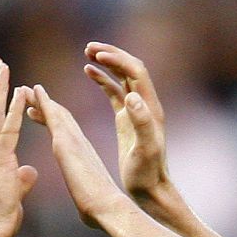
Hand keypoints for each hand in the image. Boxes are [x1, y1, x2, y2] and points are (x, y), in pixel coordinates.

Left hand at [25, 85, 129, 229]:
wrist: (108, 209)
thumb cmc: (99, 211)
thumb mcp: (88, 200)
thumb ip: (85, 195)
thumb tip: (87, 208)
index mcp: (82, 157)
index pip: (64, 134)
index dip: (51, 120)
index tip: (36, 113)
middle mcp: (80, 143)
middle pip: (60, 118)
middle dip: (44, 105)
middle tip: (29, 93)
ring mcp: (74, 140)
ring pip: (55, 112)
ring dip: (39, 99)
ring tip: (24, 88)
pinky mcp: (67, 142)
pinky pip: (52, 115)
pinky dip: (42, 101)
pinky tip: (33, 90)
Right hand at [83, 42, 175, 215]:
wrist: (150, 189)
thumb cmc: (147, 174)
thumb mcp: (145, 149)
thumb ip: (141, 122)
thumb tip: (131, 97)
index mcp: (149, 107)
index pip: (135, 72)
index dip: (117, 60)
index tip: (97, 55)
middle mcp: (144, 104)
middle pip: (129, 68)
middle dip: (111, 55)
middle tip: (89, 47)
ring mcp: (135, 110)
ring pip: (121, 77)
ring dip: (106, 63)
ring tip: (86, 54)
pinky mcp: (126, 119)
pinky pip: (114, 92)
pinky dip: (102, 79)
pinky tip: (88, 72)